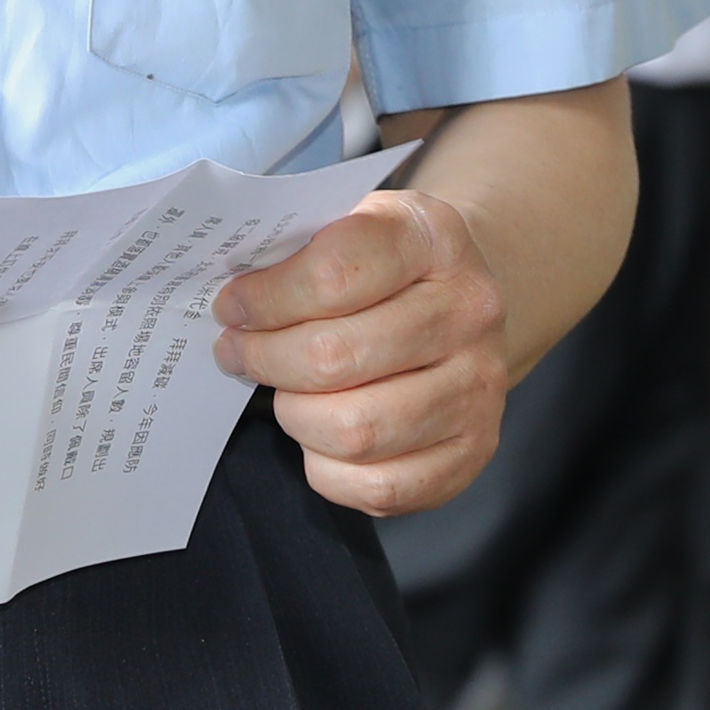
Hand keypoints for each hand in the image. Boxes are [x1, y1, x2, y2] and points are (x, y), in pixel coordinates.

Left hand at [221, 190, 512, 515]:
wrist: (459, 304)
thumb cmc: (384, 268)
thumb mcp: (350, 224)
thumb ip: (295, 250)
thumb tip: (230, 301)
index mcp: (433, 239)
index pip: (332, 276)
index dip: (265, 299)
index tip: (233, 307)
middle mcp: (469, 312)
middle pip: (335, 358)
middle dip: (267, 360)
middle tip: (241, 352)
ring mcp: (479, 387)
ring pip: (355, 430)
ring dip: (296, 416)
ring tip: (286, 394)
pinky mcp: (471, 451)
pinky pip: (379, 485)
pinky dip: (330, 469)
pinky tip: (321, 438)